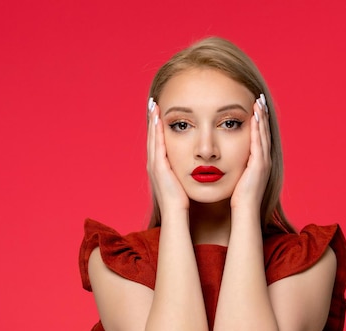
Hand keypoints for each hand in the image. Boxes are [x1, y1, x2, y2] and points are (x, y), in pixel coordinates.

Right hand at [146, 98, 189, 213]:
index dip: (157, 127)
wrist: (176, 214)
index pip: (157, 142)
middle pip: (152, 136)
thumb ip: (184, 170)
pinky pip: (156, 145)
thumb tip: (193, 162)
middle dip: (152, 119)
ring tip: (154, 106)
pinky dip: (156, 132)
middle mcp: (154, 164)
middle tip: (154, 103)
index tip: (160, 112)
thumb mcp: (182, 180)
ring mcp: (154, 165)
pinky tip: (159, 120)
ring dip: (153, 121)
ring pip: (152, 138)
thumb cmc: (182, 200)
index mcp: (160, 166)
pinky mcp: (158, 168)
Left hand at [230, 94, 271, 210]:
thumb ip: (233, 166)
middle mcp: (264, 160)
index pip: (259, 136)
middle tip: (260, 99)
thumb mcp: (236, 177)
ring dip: (262, 117)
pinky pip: (259, 142)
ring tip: (259, 102)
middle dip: (262, 115)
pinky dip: (258, 129)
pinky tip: (255, 117)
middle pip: (264, 132)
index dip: (258, 121)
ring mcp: (263, 162)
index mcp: (258, 162)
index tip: (254, 107)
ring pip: (263, 134)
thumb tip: (222, 158)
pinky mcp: (260, 165)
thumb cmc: (237, 198)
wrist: (244, 211)